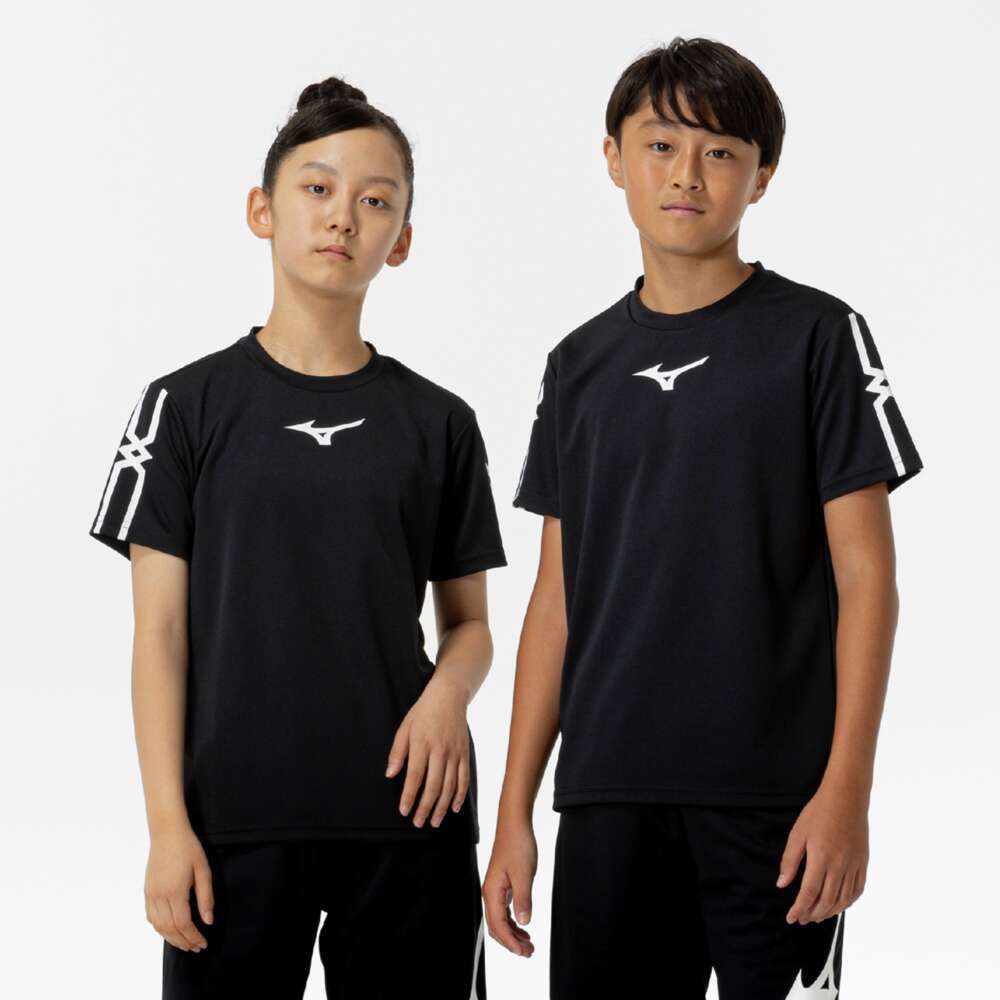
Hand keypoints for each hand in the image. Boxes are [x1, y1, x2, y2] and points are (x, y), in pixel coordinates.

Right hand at [144, 825, 213, 951]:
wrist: (167, 833)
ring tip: (184, 943)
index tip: (203, 943)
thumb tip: (208, 920)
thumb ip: (206, 897)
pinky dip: (159, 927)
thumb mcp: (203, 870)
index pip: (183, 923)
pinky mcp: (147, 891)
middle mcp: (160, 896)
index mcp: (175, 891)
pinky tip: (169, 929)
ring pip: (158, 925)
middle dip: (183, 941)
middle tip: (196, 948)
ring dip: (170, 938)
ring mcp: (151, 894)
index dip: (193, 936)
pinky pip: (150, 916)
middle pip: (169, 929)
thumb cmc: (188, 848)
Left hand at [385, 675, 469, 827]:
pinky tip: (454, 808)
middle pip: (434, 785)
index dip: (409, 795)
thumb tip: (390, 774)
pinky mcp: (465, 753)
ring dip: (442, 806)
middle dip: (426, 807)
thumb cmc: (423, 712)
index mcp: (422, 743)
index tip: (404, 810)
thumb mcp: (404, 727)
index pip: (415, 775)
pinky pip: (464, 778)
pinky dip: (460, 795)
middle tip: (418, 823)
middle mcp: (440, 750)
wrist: (449, 696)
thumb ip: (397, 752)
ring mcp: (455, 753)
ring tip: (434, 821)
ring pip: (450, 786)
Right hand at [482, 820, 536, 956]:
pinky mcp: (502, 884)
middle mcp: (490, 892)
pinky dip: (513, 921)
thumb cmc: (518, 845)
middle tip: (529, 952)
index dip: (510, 942)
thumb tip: (524, 922)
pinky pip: (504, 909)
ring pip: (500, 919)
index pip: (498, 925)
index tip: (523, 952)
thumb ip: (523, 899)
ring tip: (528, 943)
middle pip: (496, 926)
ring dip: (512, 933)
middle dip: (511, 942)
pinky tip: (523, 926)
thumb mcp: (524, 874)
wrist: (514, 824)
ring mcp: (496, 888)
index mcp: (492, 891)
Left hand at [777, 780, 869, 923]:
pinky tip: (838, 905)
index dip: (799, 908)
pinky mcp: (863, 863)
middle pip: (827, 900)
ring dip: (830, 912)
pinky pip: (857, 890)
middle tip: (802, 919)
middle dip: (813, 914)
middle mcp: (840, 866)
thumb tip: (781, 884)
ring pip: (843, 899)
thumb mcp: (797, 834)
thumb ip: (789, 861)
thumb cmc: (818, 813)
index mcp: (821, 858)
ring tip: (817, 916)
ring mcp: (854, 865)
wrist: (846, 798)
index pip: (809, 893)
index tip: (791, 918)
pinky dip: (847, 902)